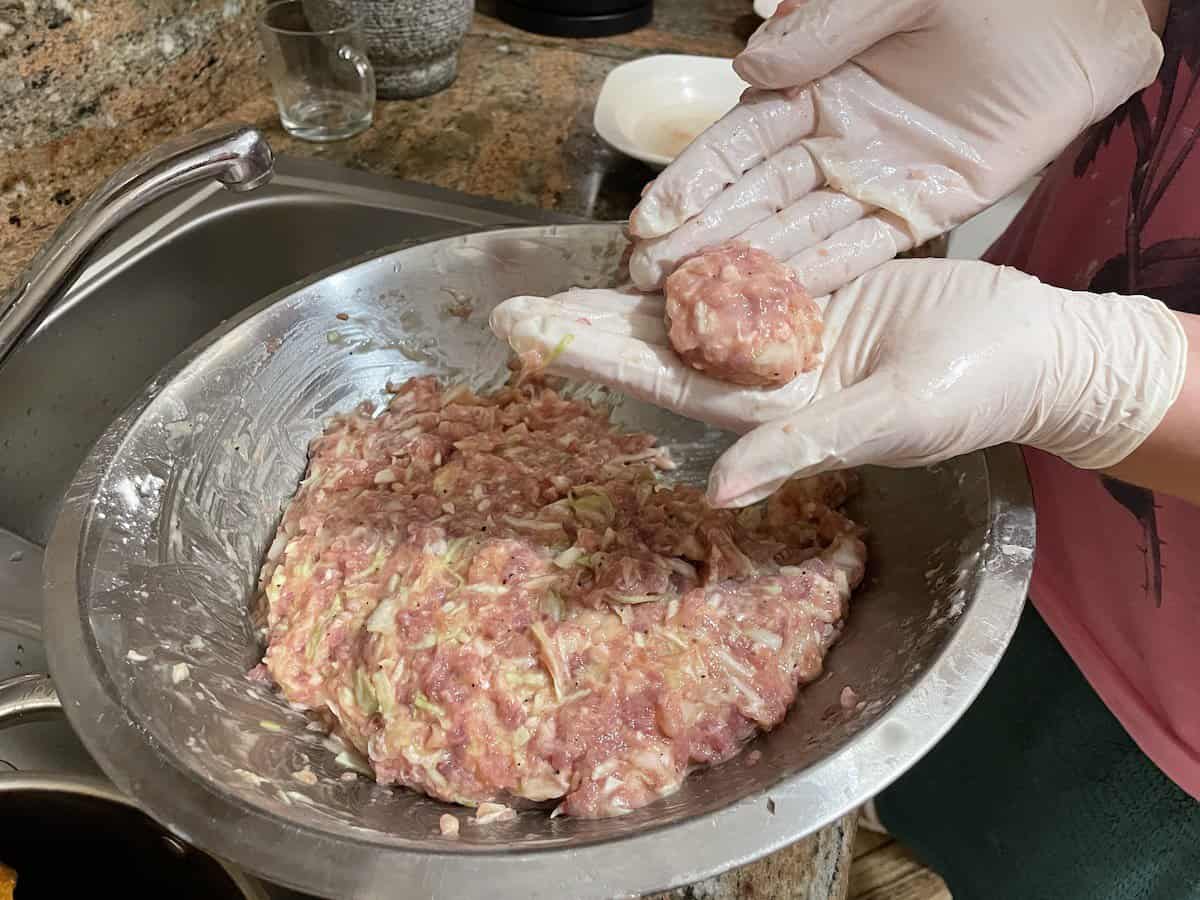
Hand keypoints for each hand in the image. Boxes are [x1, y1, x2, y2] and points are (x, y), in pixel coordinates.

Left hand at [491, 259, 1186, 506]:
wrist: (1033, 349)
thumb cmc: (976, 393)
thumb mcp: (891, 419)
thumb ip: (805, 446)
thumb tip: (722, 492)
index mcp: (773, 410)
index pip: (663, 383)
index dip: (592, 357)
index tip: (525, 339)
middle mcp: (765, 374)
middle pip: (658, 348)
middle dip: (584, 328)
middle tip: (509, 308)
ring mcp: (786, 332)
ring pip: (689, 310)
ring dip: (623, 296)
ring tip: (554, 281)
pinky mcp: (815, 293)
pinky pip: (741, 274)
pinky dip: (692, 263)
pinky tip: (643, 252)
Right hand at [626, 0, 1162, 295]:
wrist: (1078, 17)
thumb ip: (826, 28)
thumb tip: (749, 73)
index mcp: (814, 82)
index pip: (737, 142)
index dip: (691, 183)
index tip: (648, 223)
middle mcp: (833, 137)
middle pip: (755, 197)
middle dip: (701, 241)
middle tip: (647, 282)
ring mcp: (875, 177)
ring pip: (799, 230)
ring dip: (750, 268)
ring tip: (697, 307)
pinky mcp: (924, 208)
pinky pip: (865, 247)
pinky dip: (824, 275)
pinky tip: (780, 304)